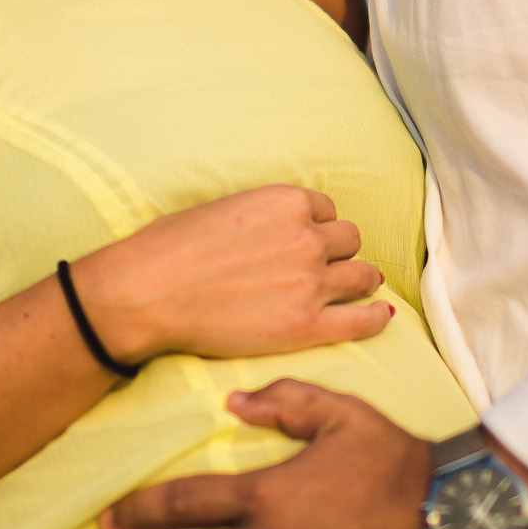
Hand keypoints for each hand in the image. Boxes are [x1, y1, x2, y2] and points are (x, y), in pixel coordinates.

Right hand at [70, 187, 389, 365]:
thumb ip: (260, 218)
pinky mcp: (307, 326)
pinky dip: (375, 318)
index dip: (318, 227)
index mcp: (286, 202)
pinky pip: (362, 320)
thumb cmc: (169, 249)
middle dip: (338, 252)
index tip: (308, 241)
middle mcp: (307, 238)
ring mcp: (311, 282)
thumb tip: (268, 231)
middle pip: (349, 241)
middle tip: (323, 268)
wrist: (147, 293)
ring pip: (363, 275)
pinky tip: (380, 316)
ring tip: (353, 289)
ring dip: (359, 281)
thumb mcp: (222, 208)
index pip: (327, 211)